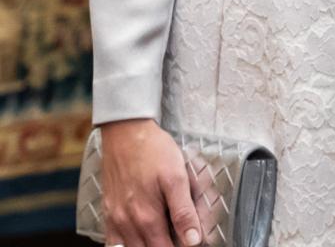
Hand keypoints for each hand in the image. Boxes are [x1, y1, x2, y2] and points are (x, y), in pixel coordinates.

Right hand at [100, 118, 201, 246]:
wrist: (126, 133)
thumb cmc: (153, 151)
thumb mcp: (177, 177)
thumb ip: (184, 211)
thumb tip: (193, 240)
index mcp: (148, 218)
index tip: (191, 241)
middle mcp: (128, 224)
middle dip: (166, 246)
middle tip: (179, 236)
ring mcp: (115, 221)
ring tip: (163, 236)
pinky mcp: (108, 214)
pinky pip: (113, 243)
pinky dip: (125, 246)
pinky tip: (138, 239)